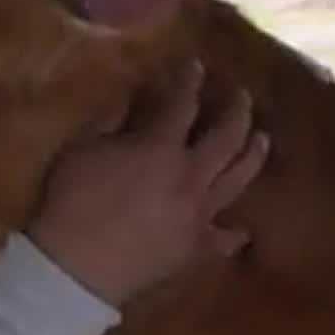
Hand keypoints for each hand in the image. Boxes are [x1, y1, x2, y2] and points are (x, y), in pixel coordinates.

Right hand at [27, 61, 267, 306]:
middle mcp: (191, 175)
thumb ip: (112, 119)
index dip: (190, 80)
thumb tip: (133, 96)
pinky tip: (242, 230)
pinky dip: (235, 233)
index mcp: (160, 146)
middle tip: (243, 96)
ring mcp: (200, 213)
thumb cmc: (72, 202)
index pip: (183, 102)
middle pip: (228, 135)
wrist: (76, 268)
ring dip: (253, 154)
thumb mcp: (83, 148)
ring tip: (262, 139)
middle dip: (238, 110)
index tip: (196, 66)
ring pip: (239, 178)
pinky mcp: (197, 248)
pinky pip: (225, 238)